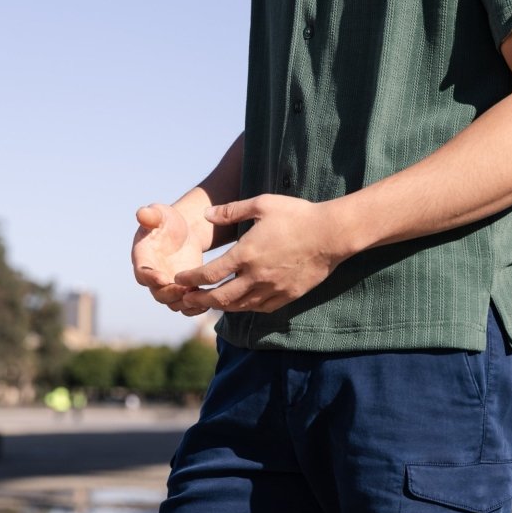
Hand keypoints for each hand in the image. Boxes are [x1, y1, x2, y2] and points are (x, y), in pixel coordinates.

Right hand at [131, 203, 205, 309]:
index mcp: (143, 260)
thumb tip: (142, 213)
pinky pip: (186, 306)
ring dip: (186, 304)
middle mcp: (153, 278)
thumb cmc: (167, 221)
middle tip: (187, 290)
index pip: (142, 274)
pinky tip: (208, 303)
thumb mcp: (160, 214)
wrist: (182, 233)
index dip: (151, 278)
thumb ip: (151, 215)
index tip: (163, 278)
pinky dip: (196, 308)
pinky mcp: (182, 292)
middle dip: (172, 294)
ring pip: (173, 304)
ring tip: (200, 298)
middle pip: (159, 294)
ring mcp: (168, 287)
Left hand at [173, 194, 346, 315]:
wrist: (331, 234)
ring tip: (209, 302)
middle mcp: (256, 276)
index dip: (191, 279)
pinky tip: (239, 304)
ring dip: (221, 306)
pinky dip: (245, 308)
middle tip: (186, 299)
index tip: (180, 280)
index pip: (209, 274)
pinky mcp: (287, 296)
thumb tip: (206, 214)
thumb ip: (230, 211)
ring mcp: (272, 288)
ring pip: (239, 306)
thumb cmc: (297, 215)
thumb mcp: (262, 204)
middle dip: (200, 299)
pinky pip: (261, 308)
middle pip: (220, 297)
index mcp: (246, 254)